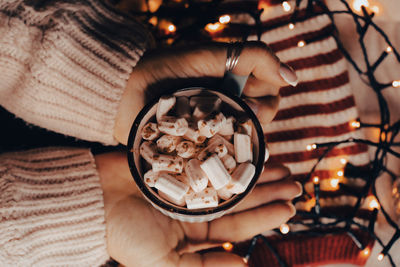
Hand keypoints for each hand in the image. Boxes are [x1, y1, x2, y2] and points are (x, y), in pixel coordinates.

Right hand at [95, 152, 301, 266]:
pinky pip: (210, 154)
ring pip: (229, 175)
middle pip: (240, 198)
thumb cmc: (125, 233)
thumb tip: (242, 266)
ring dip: (255, 171)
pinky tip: (249, 146)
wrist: (94, 199)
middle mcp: (196, 207)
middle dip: (268, 192)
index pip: (238, 225)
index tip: (289, 207)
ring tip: (281, 165)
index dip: (265, 216)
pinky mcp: (179, 160)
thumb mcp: (161, 262)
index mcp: (194, 232)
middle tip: (295, 182)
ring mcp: (189, 181)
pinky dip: (229, 150)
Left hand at [114, 41, 297, 144]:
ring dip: (236, 140)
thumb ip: (255, 58)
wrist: (126, 91)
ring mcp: (213, 129)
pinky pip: (220, 159)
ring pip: (243, 142)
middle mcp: (228, 108)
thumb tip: (294, 78)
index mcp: (235, 85)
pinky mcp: (197, 148)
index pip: (270, 99)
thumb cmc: (167, 69)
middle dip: (250, 120)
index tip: (243, 98)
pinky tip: (210, 154)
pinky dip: (221, 158)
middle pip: (260, 123)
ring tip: (213, 132)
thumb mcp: (212, 55)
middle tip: (228, 115)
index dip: (263, 102)